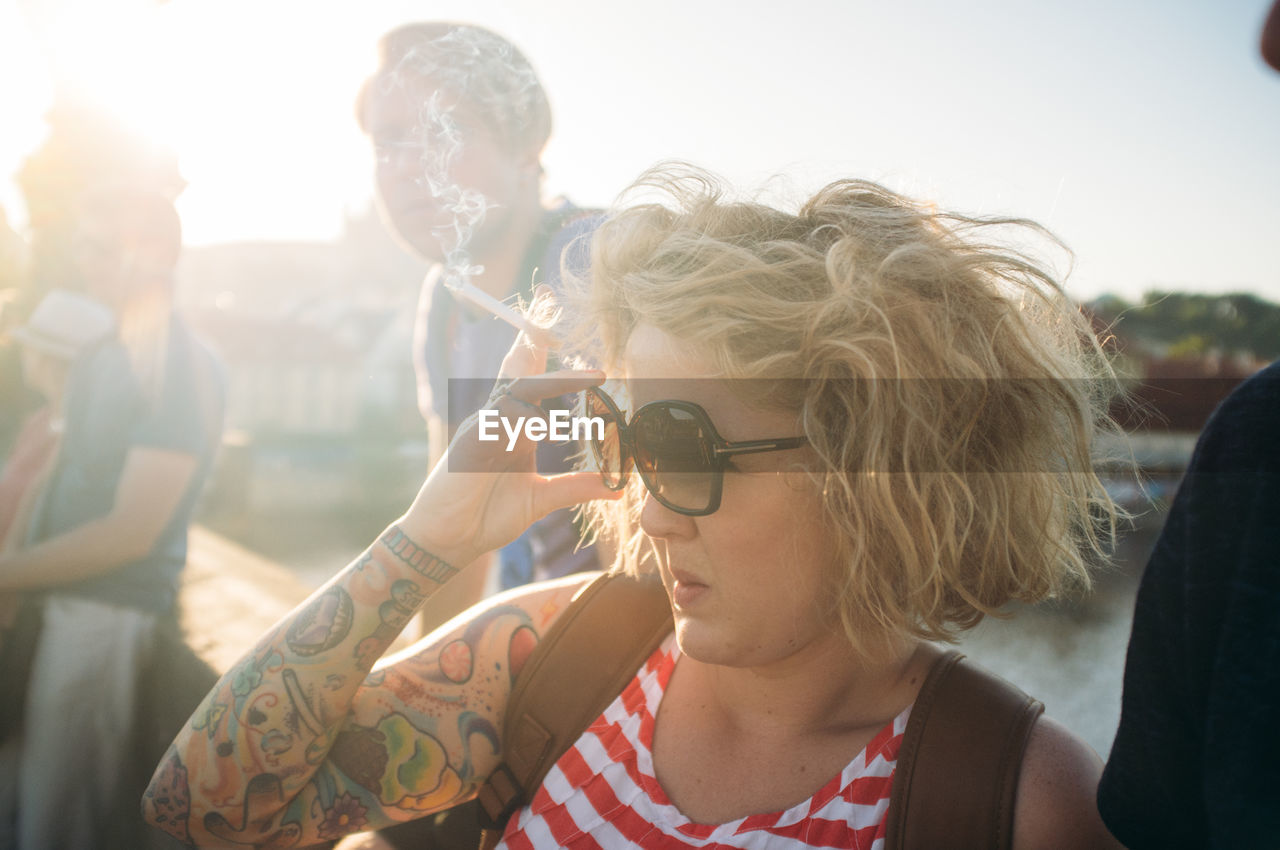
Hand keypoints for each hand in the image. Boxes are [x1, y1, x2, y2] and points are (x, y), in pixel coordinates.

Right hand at [398, 330, 618, 566]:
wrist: (449, 540)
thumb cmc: (487, 515)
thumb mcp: (541, 499)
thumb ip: (577, 487)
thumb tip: (618, 486)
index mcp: (517, 427)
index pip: (533, 379)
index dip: (545, 351)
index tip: (560, 318)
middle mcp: (499, 419)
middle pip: (517, 368)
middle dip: (533, 335)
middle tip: (550, 301)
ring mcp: (483, 429)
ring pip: (514, 389)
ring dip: (547, 375)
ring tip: (581, 366)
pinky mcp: (469, 446)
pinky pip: (497, 422)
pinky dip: (521, 418)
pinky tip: (541, 418)